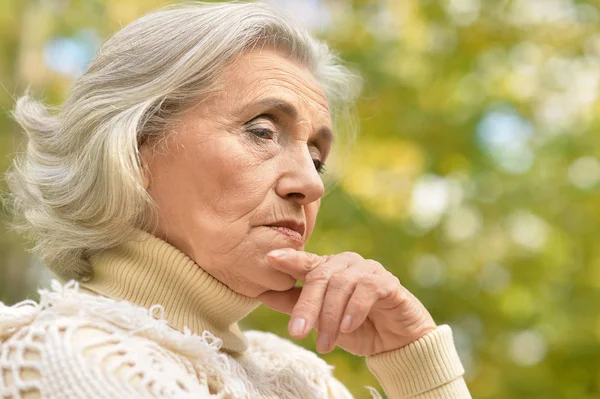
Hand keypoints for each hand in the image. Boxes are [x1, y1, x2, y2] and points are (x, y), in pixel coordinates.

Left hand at [258, 249, 435, 355]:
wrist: (395, 343)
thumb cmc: (355, 327)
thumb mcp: (320, 320)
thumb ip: (295, 305)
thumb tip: (262, 294)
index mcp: (328, 268)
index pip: (305, 262)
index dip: (289, 259)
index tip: (270, 259)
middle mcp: (346, 263)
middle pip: (320, 277)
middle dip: (307, 306)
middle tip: (296, 332)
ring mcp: (368, 269)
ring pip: (341, 286)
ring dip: (330, 318)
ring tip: (325, 344)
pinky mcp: (387, 282)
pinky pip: (367, 290)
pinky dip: (355, 309)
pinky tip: (348, 327)